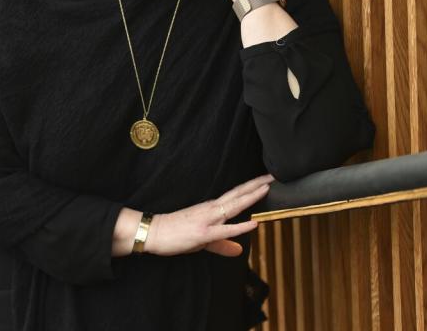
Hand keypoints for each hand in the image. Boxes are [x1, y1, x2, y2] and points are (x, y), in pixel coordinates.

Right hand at [145, 174, 273, 256]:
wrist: (153, 232)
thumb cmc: (176, 234)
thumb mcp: (203, 240)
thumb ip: (223, 245)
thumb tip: (239, 251)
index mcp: (212, 208)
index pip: (236, 194)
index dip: (252, 187)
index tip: (266, 179)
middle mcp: (212, 209)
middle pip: (238, 194)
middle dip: (256, 184)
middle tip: (273, 175)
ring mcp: (208, 219)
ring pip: (234, 205)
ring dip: (251, 196)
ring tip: (266, 187)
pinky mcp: (203, 233)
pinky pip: (225, 230)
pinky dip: (240, 227)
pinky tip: (254, 224)